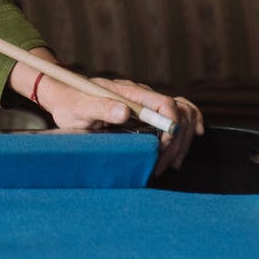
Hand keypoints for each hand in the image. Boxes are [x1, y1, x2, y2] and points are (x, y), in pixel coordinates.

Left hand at [16, 49, 205, 177]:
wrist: (66, 97)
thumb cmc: (71, 102)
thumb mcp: (80, 108)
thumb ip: (100, 108)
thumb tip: (124, 112)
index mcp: (129, 92)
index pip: (164, 103)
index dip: (170, 126)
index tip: (163, 147)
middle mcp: (142, 95)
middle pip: (178, 112)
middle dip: (176, 141)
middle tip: (163, 166)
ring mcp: (146, 103)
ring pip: (182, 115)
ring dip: (182, 140)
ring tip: (171, 163)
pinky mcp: (146, 112)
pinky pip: (177, 113)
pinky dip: (187, 125)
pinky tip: (192, 137)